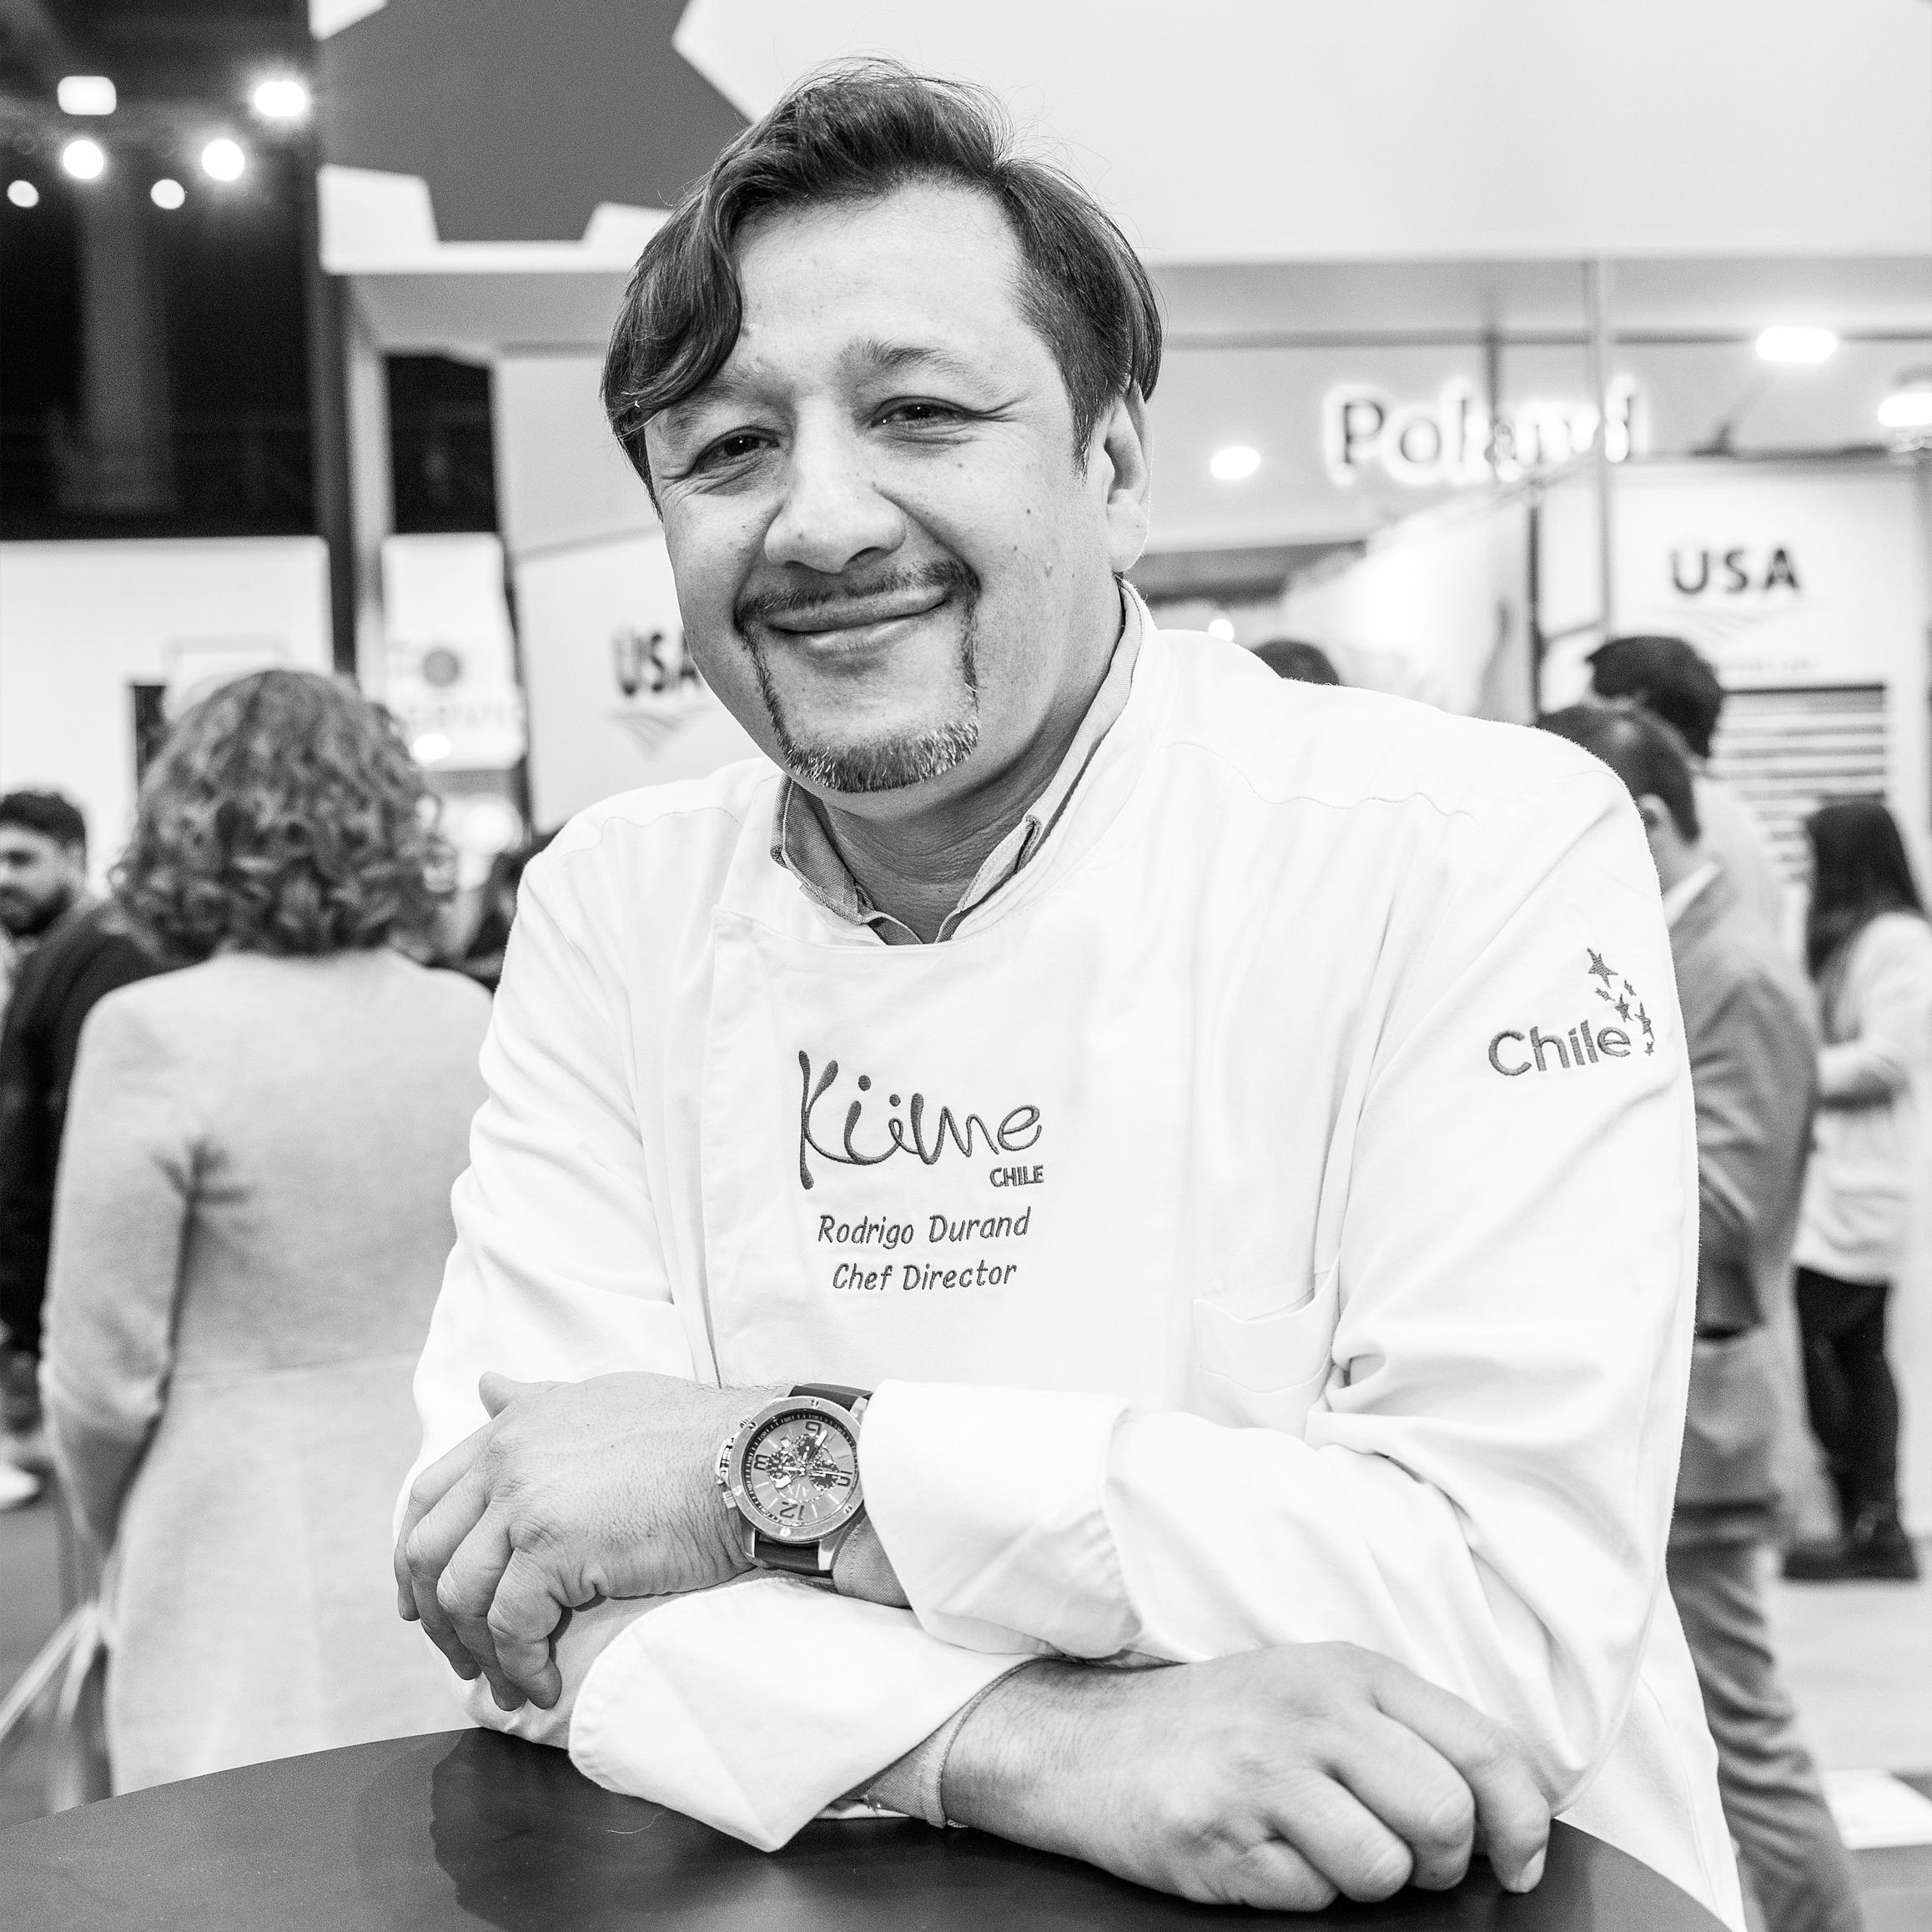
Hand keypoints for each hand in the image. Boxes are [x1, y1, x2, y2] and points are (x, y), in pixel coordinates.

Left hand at [394, 1371, 772, 1710]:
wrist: (750, 1460)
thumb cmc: (694, 1433)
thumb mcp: (602, 1398)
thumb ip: (536, 1400)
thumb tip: (486, 1386)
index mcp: (515, 1425)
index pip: (429, 1496)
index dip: (415, 1558)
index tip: (422, 1602)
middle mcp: (509, 1458)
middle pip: (427, 1552)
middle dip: (433, 1617)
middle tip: (461, 1657)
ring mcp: (526, 1502)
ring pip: (460, 1596)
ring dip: (476, 1651)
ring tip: (507, 1682)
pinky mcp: (553, 1549)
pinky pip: (510, 1626)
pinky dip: (518, 1665)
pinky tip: (540, 1683)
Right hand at [943, 1643, 1550, 1909]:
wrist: (1090, 1741)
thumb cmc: (1224, 1724)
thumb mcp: (1318, 1692)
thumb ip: (1406, 1732)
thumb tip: (1509, 1813)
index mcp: (1351, 1672)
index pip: (1484, 1749)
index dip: (1522, 1822)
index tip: (1516, 1861)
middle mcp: (1311, 1711)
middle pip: (1444, 1816)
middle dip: (1442, 1864)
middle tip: (1408, 1863)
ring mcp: (1261, 1772)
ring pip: (1383, 1869)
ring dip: (1366, 1884)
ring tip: (1320, 1850)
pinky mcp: (1218, 1835)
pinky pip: (1310, 1900)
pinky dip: (1299, 1894)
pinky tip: (1262, 1854)